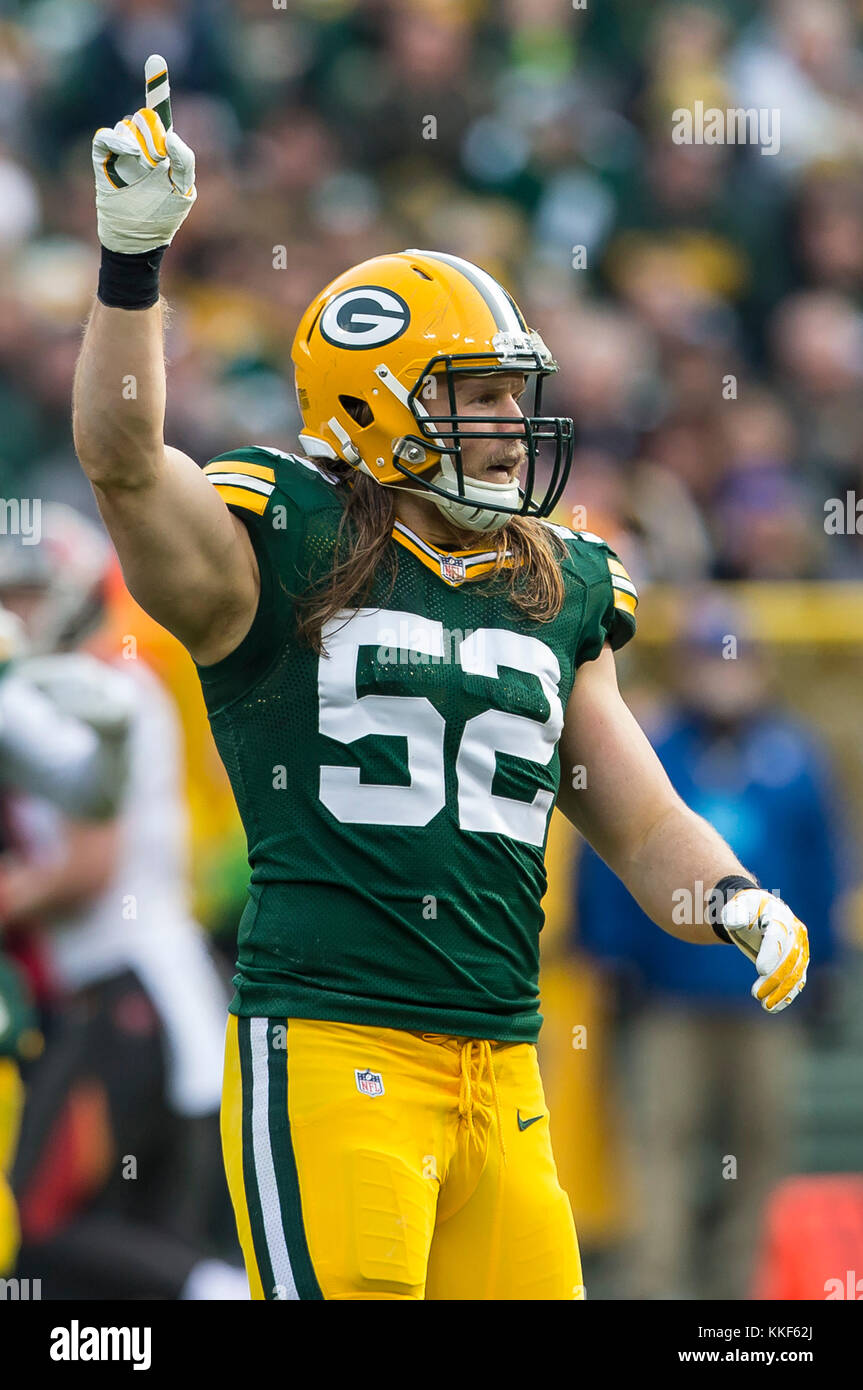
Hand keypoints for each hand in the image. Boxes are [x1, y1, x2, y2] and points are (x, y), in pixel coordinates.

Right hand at [92, 54, 195, 253]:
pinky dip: (117, 140)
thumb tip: (169, 135)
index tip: (155, 61)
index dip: (157, 86)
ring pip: (128, 127)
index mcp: (163, 147)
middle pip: (146, 119)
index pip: (161, 112)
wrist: (136, 240)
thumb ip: (184, 160)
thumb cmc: (164, 217)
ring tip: (143, 172)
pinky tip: (130, 154)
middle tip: (158, 165)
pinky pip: (106, 136)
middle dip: (155, 138)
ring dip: (139, 146)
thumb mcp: (183, 191)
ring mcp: (122, 151)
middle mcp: (141, 143)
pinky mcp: (103, 159)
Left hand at [721, 888, 808, 1013]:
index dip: (771, 953)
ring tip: (765, 1006)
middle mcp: (796, 933)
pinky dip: (788, 995)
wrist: (759, 913)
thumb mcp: (736, 908)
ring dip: (782, 991)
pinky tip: (774, 1008)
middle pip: (789, 958)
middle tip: (756, 994)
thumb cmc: (744, 911)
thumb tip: (735, 921)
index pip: (778, 936)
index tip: (760, 971)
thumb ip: (735, 914)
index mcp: (779, 916)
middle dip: (774, 978)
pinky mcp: (799, 963)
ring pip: (796, 973)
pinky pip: (797, 981)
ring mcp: (800, 949)